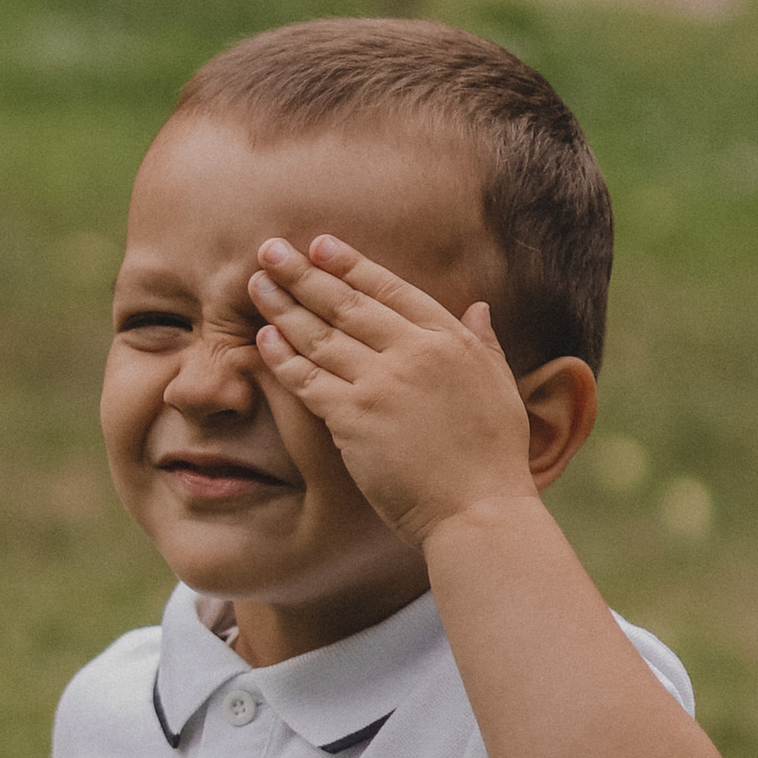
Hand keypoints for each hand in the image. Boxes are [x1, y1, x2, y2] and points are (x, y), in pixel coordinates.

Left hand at [248, 235, 535, 551]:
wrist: (480, 512)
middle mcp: (414, 352)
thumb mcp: (501, 388)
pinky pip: (309, 380)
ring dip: (284, 307)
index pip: (391, 289)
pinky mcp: (355, 419)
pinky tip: (263, 339)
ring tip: (256, 286)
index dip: (351, 265)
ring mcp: (382, 384)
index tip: (320, 245)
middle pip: (347, 304)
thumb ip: (485, 344)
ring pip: (321, 336)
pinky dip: (283, 357)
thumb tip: (479, 308)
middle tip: (269, 249)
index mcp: (450, 340)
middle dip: (304, 273)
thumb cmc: (494, 460)